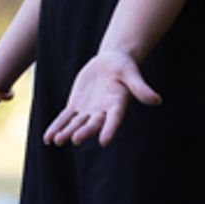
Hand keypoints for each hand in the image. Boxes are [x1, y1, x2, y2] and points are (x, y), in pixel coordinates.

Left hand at [43, 50, 160, 147]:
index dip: (109, 130)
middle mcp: (103, 113)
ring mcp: (88, 111)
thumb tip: (157, 100)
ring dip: (66, 132)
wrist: (110, 62)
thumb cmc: (124, 67)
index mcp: (118, 106)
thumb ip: (140, 88)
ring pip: (76, 124)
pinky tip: (47, 138)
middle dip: (84, 131)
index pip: (114, 120)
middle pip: (92, 124)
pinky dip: (57, 127)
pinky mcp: (76, 106)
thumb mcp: (131, 73)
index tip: (105, 141)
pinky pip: (65, 118)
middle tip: (75, 139)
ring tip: (57, 141)